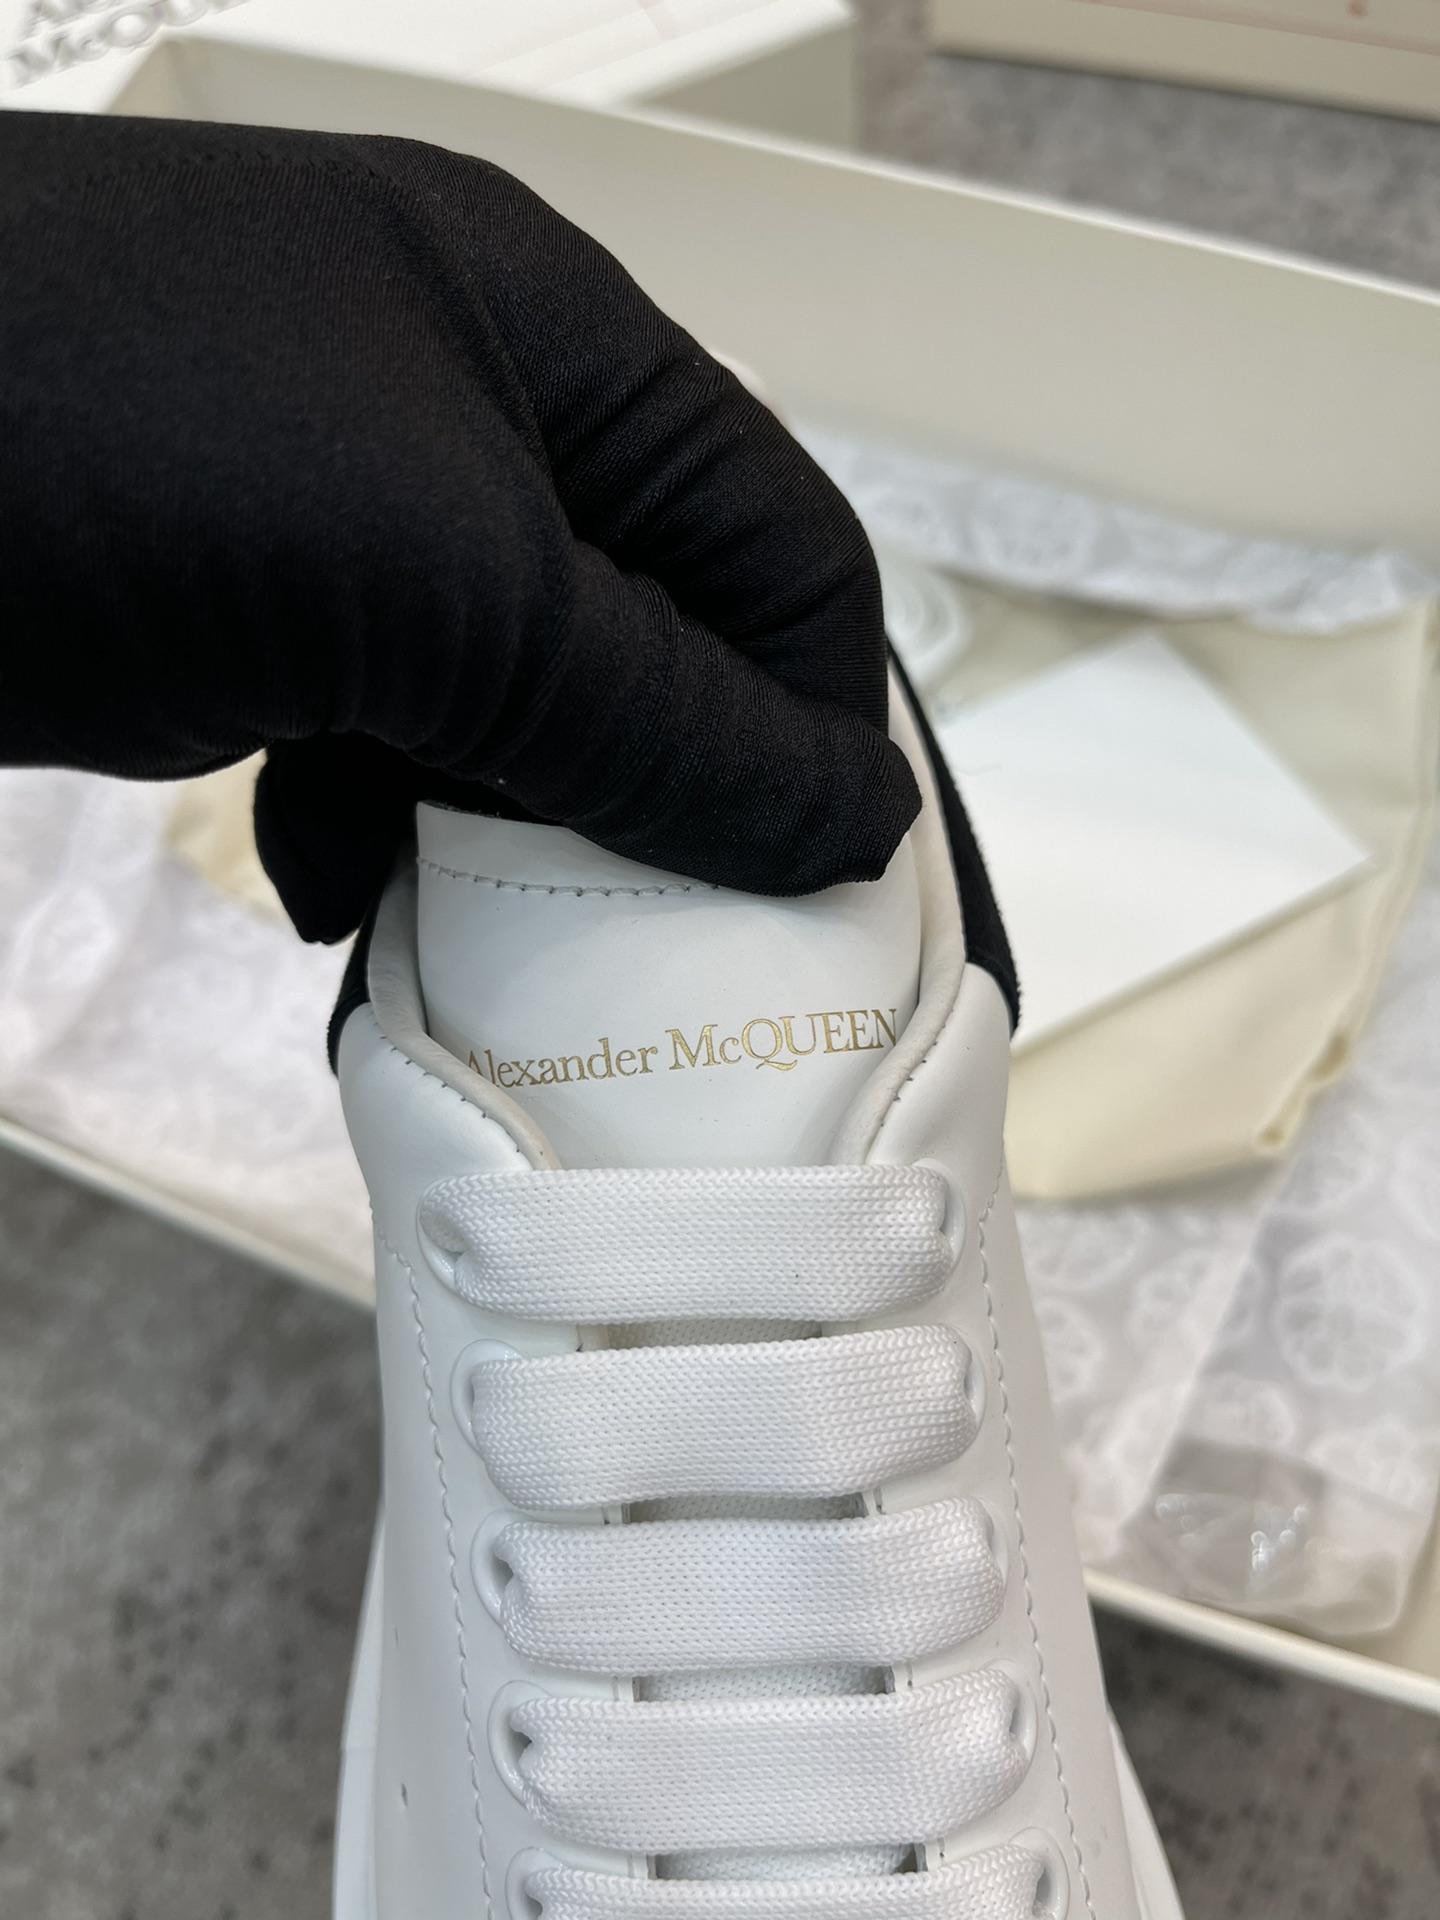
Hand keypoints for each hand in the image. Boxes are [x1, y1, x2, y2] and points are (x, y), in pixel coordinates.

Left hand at [0, 112, 918, 939]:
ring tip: (479, 934)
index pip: (773, 535)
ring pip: (513, 706)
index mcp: (545, 334)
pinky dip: (372, 830)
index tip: (828, 883)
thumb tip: (842, 815)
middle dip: (652, 789)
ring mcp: (341, 508)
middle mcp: (459, 407)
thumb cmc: (91, 437)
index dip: (815, 712)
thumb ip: (659, 713)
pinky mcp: (242, 604)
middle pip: (649, 630)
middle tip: (658, 941)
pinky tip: (328, 887)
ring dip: (508, 832)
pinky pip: (379, 735)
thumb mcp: (440, 588)